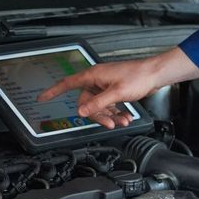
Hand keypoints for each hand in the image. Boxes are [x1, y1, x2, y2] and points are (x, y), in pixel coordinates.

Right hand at [38, 47, 198, 128]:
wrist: (155, 74)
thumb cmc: (138, 76)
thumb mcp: (116, 93)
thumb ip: (98, 103)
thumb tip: (81, 112)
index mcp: (93, 75)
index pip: (67, 83)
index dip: (54, 91)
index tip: (42, 98)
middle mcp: (97, 80)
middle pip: (87, 102)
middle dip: (98, 115)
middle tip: (109, 123)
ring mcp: (106, 86)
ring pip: (100, 106)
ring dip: (110, 116)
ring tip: (123, 121)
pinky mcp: (115, 91)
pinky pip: (109, 105)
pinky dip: (116, 113)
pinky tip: (125, 118)